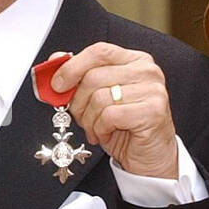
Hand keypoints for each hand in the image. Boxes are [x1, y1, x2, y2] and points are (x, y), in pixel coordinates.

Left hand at [50, 44, 178, 177]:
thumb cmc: (124, 126)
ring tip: (95, 129)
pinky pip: (110, 116)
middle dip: (78, 102)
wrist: (149, 156)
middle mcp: (146, 71)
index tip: (57, 85)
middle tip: (80, 117)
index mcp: (134, 60)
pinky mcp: (153, 111)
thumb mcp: (97, 98)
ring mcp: (153, 90)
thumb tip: (55, 60)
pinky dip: (100, 129)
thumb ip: (79, 76)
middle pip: (94, 77)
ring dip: (89, 120)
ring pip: (99, 98)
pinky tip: (106, 134)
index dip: (72, 67)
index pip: (98, 51)